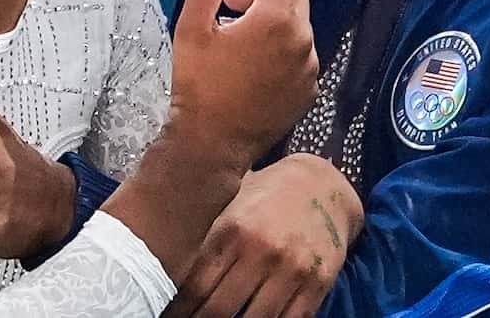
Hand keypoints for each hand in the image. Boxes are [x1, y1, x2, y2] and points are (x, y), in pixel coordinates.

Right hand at [100, 0, 318, 283]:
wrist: (208, 148)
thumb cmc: (196, 85)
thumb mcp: (194, 25)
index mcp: (278, 20)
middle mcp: (303, 40)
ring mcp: (309, 66)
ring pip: (293, 17)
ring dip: (265, 2)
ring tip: (228, 6)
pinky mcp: (306, 88)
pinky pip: (296, 45)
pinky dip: (275, 31)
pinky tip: (243, 40)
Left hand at [167, 154, 363, 317]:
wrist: (323, 185)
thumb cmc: (266, 196)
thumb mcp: (232, 203)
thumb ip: (205, 234)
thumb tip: (165, 264)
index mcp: (234, 229)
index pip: (195, 285)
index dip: (178, 309)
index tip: (167, 315)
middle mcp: (262, 250)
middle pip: (219, 310)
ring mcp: (293, 269)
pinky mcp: (318, 283)